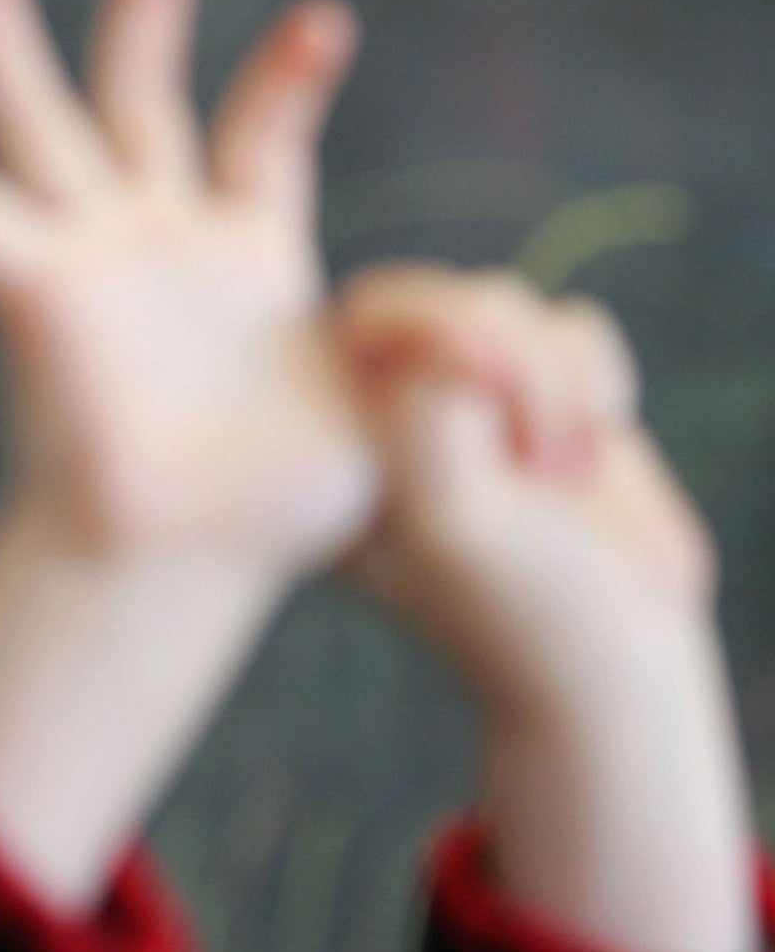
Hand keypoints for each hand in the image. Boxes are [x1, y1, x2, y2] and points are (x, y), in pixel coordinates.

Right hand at [0, 0, 370, 567]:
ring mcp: (89, 258)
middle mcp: (156, 240)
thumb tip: (475, 333)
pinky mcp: (34, 295)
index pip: (261, 140)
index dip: (286, 79)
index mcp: (245, 256)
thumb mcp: (386, 405)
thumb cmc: (286, 511)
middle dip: (143, 18)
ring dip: (1, 45)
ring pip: (38, 126)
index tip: (325, 20)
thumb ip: (425, 348)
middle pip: (138, 99)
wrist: (187, 567)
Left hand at [336, 265, 714, 714]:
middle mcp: (387, 409)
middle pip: (439, 293)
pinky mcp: (537, 393)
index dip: (440, 336)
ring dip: (559, 382)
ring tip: (559, 474)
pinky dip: (597, 381)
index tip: (492, 418)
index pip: (362, 319)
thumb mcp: (447, 516)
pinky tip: (588, 452)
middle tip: (541, 459)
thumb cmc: (516, 605)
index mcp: (335, 440)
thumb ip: (423, 415)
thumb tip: (443, 341)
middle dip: (516, 359)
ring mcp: (463, 395)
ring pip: (511, 300)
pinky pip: (570, 325)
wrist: (616, 658)